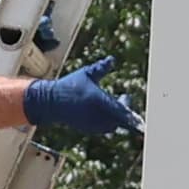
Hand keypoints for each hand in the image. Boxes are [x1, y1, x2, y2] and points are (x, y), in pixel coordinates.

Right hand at [19, 63, 139, 145]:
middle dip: (126, 112)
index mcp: (99, 100)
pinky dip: (108, 121)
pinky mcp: (88, 129)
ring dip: (117, 117)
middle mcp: (97, 115)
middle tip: (125, 99)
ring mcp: (92, 124)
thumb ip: (101, 68)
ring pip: (113, 125)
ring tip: (115, 104)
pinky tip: (106, 112)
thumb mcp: (86, 74)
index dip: (132, 115)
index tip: (138, 114)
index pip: (121, 111)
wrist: (50, 102)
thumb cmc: (69, 85)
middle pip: (120, 120)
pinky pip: (104, 128)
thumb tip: (112, 59)